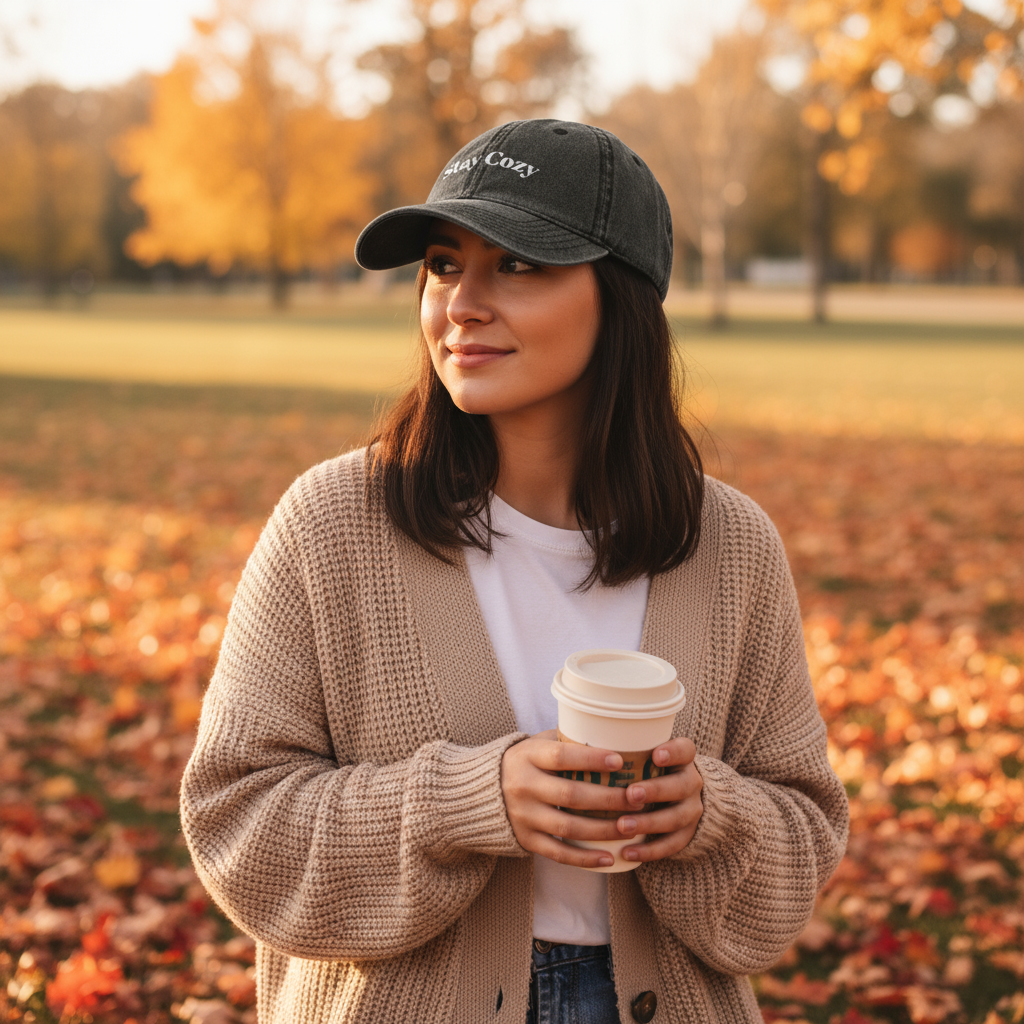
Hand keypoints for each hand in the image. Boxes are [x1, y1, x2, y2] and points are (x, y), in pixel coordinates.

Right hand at [501, 729, 635, 868]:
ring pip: (568, 827)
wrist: (482, 790)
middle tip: (637, 798)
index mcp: (528, 756)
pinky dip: (584, 858)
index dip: (591, 759)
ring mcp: (524, 816)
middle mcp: (523, 786)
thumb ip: (567, 739)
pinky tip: (609, 857)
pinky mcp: (526, 839)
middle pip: (571, 795)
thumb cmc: (525, 761)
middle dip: (608, 799)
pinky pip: (558, 853)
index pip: (562, 756)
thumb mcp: (537, 742)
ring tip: (631, 827)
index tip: (619, 761)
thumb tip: (612, 734)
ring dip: (603, 830)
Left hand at [615, 737, 703, 861]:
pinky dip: (649, 850)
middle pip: (681, 786)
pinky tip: (627, 852)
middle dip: (655, 790)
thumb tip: (576, 741)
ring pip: (675, 818)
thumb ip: (624, 752)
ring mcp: (691, 810)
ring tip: (623, 826)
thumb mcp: (645, 756)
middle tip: (630, 794)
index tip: (656, 755)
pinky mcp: (687, 835)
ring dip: (648, 823)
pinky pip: (671, 845)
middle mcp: (691, 783)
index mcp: (682, 759)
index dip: (673, 752)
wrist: (679, 798)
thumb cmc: (650, 770)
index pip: (685, 750)